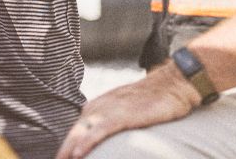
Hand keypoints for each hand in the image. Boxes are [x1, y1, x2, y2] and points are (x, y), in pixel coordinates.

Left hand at [56, 63, 199, 158]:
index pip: (76, 130)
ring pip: (81, 132)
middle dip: (63, 151)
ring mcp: (110, 110)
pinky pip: (100, 131)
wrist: (172, 83)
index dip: (66, 147)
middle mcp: (99, 107)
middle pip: (74, 133)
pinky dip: (87, 142)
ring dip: (68, 150)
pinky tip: (77, 154)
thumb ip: (110, 121)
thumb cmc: (151, 99)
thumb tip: (101, 137)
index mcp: (97, 106)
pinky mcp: (123, 115)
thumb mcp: (124, 109)